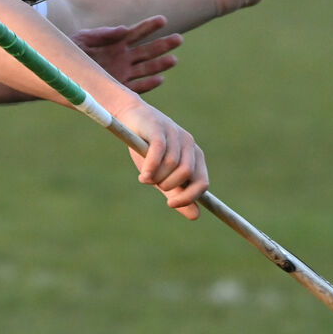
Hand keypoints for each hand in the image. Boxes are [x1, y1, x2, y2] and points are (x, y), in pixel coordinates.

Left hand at [70, 15, 180, 93]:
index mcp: (116, 42)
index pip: (137, 32)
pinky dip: (148, 83)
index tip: (162, 20)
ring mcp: (122, 72)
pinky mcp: (117, 86)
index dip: (149, 26)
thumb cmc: (70, 50)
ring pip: (146, 68)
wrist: (57, 71)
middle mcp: (122, 57)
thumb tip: (124, 30)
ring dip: (160, 64)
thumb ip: (103, 33)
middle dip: (163, 45)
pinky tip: (160, 78)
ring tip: (174, 59)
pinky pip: (136, 86)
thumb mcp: (84, 38)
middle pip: (147, 50)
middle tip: (179, 39)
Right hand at [116, 101, 207, 219]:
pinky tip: (143, 175)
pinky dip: (152, 167)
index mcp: (195, 156)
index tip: (170, 204)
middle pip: (186, 174)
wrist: (130, 117)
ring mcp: (175, 134)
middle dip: (168, 185)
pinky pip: (160, 151)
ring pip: (172, 164)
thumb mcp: (163, 175)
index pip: (202, 183)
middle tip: (153, 183)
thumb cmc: (146, 148)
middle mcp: (189, 144)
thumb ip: (178, 193)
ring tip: (144, 176)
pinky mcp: (159, 129)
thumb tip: (196, 216)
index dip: (188, 197)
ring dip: (156, 177)